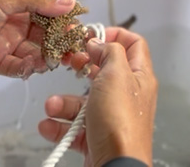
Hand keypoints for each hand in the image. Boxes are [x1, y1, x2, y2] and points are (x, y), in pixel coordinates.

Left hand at [0, 0, 77, 76]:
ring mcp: (7, 44)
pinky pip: (17, 68)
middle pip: (46, 35)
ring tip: (51, 60)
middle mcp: (16, 23)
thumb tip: (67, 2)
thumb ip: (37, 1)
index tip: (78, 29)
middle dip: (59, 43)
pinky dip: (26, 69)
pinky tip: (31, 68)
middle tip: (72, 50)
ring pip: (35, 53)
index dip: (65, 20)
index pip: (50, 12)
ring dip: (45, 57)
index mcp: (20, 3)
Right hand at [40, 28, 156, 166]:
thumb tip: (100, 42)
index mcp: (139, 76)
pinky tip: (49, 125)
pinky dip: (59, 125)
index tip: (90, 36)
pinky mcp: (97, 137)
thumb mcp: (116, 75)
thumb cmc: (120, 123)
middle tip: (69, 62)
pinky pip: (75, 127)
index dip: (113, 35)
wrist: (116, 166)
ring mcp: (112, 117)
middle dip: (82, 67)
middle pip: (103, 72)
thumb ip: (109, 52)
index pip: (133, 45)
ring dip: (63, 103)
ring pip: (84, 101)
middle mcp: (128, 95)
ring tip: (52, 106)